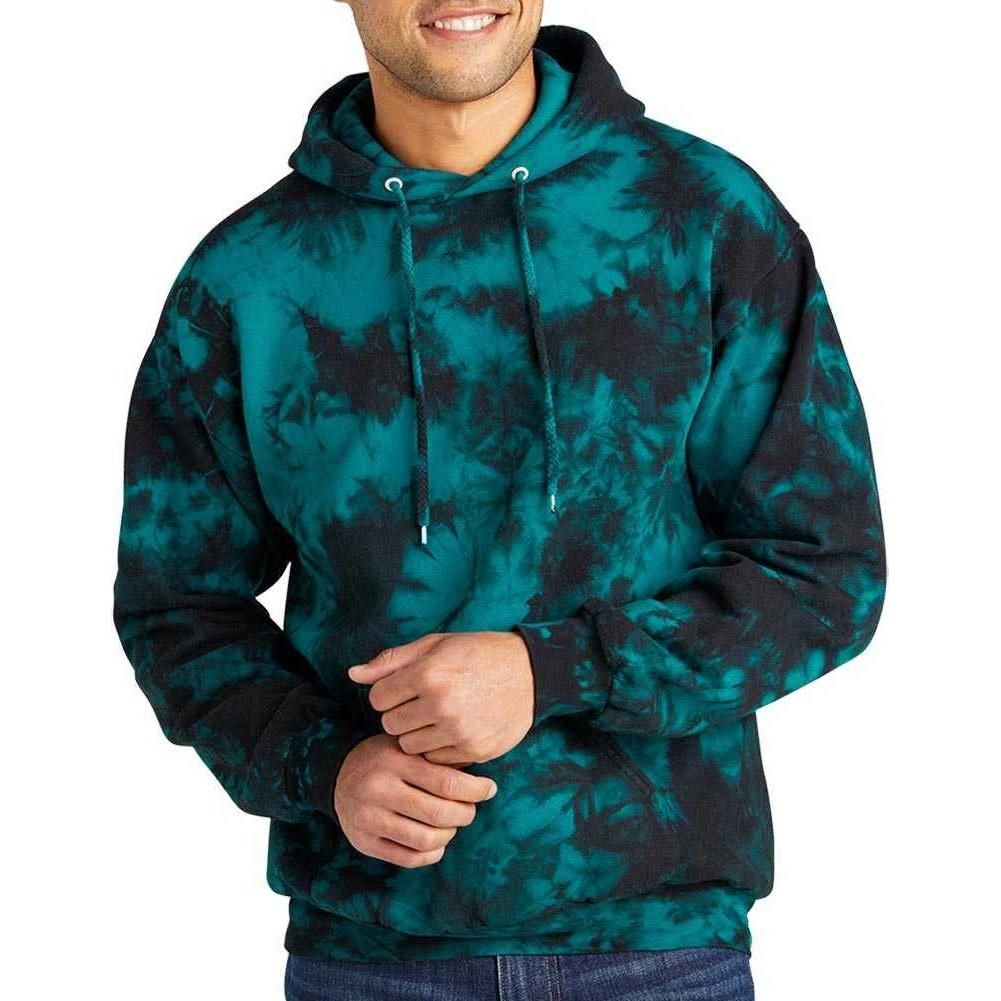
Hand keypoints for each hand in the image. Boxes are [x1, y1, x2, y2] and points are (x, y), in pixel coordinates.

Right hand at [333, 733, 497, 867]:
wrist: (338, 775)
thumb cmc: (385, 758)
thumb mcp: (407, 746)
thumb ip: (439, 759)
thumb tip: (481, 776)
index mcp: (395, 760)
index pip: (446, 781)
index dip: (475, 789)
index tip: (489, 789)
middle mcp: (379, 789)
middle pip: (439, 813)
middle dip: (465, 814)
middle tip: (470, 809)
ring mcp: (369, 819)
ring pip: (426, 840)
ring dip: (449, 835)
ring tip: (452, 824)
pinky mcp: (364, 842)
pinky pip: (408, 859)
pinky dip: (431, 853)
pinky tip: (437, 842)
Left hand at [346, 631, 534, 764]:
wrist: (531, 673)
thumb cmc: (478, 653)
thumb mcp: (435, 645)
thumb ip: (391, 661)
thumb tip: (352, 674)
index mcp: (427, 674)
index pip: (378, 698)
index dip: (388, 692)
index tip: (405, 687)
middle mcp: (440, 704)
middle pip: (390, 724)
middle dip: (400, 713)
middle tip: (422, 702)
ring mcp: (458, 731)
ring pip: (409, 745)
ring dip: (417, 733)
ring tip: (437, 715)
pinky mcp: (473, 751)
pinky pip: (434, 759)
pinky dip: (438, 747)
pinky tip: (453, 728)